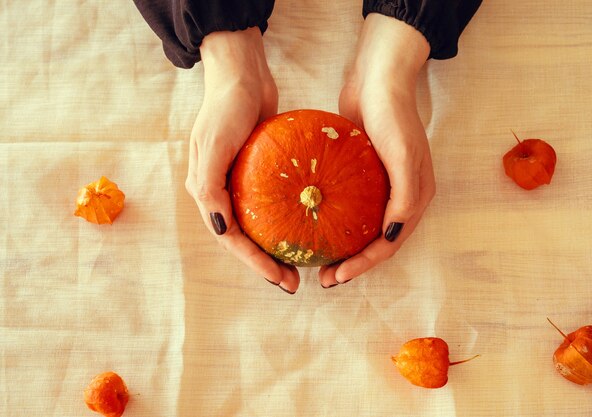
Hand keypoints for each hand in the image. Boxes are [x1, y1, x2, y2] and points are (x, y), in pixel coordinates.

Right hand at [185, 28, 300, 293]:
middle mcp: (222, 192)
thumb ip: (210, 187)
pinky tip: (308, 225)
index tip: (281, 280)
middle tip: (295, 282)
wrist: (242, 74)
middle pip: (246, 239)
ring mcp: (241, 182)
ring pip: (260, 225)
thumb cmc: (225, 107)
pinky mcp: (260, 170)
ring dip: (278, 247)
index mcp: (206, 192)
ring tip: (302, 264)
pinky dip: (287, 218)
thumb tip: (219, 228)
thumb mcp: (214, 145)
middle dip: (268, 264)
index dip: (255, 264)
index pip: (232, 240)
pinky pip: (275, 202)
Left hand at [319, 13, 435, 286]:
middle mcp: (399, 197)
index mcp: (415, 199)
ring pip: (360, 227)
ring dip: (342, 247)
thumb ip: (404, 200)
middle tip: (324, 278)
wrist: (377, 78)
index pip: (389, 244)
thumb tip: (390, 237)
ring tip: (317, 260)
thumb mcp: (405, 157)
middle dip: (352, 264)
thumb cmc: (394, 117)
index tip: (337, 276)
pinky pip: (347, 204)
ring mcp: (380, 185)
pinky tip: (313, 225)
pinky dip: (334, 220)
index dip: (365, 265)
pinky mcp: (361, 173)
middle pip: (375, 242)